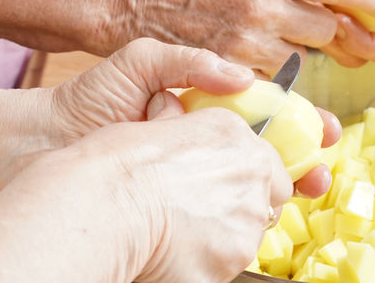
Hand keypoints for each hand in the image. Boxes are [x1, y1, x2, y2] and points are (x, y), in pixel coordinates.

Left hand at [50, 37, 339, 200]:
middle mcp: (202, 140)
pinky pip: (218, 208)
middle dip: (304, 159)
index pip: (262, 111)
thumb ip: (190, 60)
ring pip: (250, 184)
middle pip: (268, 152)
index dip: (297, 120)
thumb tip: (240, 73)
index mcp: (201, 103)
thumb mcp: (142, 61)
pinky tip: (260, 209)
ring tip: (311, 186)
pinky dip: (243, 210)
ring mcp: (190, 174)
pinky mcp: (178, 205)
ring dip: (286, 187)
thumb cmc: (93, 98)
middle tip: (325, 166)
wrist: (51, 142)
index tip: (324, 128)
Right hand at [56, 105, 292, 282]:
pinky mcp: (230, 264)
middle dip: (242, 202)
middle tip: (203, 205)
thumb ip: (180, 121)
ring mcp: (244, 226)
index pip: (268, 162)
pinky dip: (206, 260)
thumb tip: (172, 109)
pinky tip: (176, 250)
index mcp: (235, 136)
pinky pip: (225, 264)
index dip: (246, 172)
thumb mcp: (156, 121)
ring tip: (182, 229)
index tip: (225, 178)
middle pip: (267, 199)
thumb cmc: (122, 162)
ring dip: (225, 232)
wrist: (106, 207)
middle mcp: (251, 179)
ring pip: (248, 234)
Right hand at [108, 0, 374, 72]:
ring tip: (285, 46)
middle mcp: (261, 3)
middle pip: (328, 28)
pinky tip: (258, 66)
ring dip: (302, 53)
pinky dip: (271, 75)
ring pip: (301, 57)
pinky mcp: (226, 69)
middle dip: (337, 32)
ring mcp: (244, 40)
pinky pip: (268, 80)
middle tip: (342, 34)